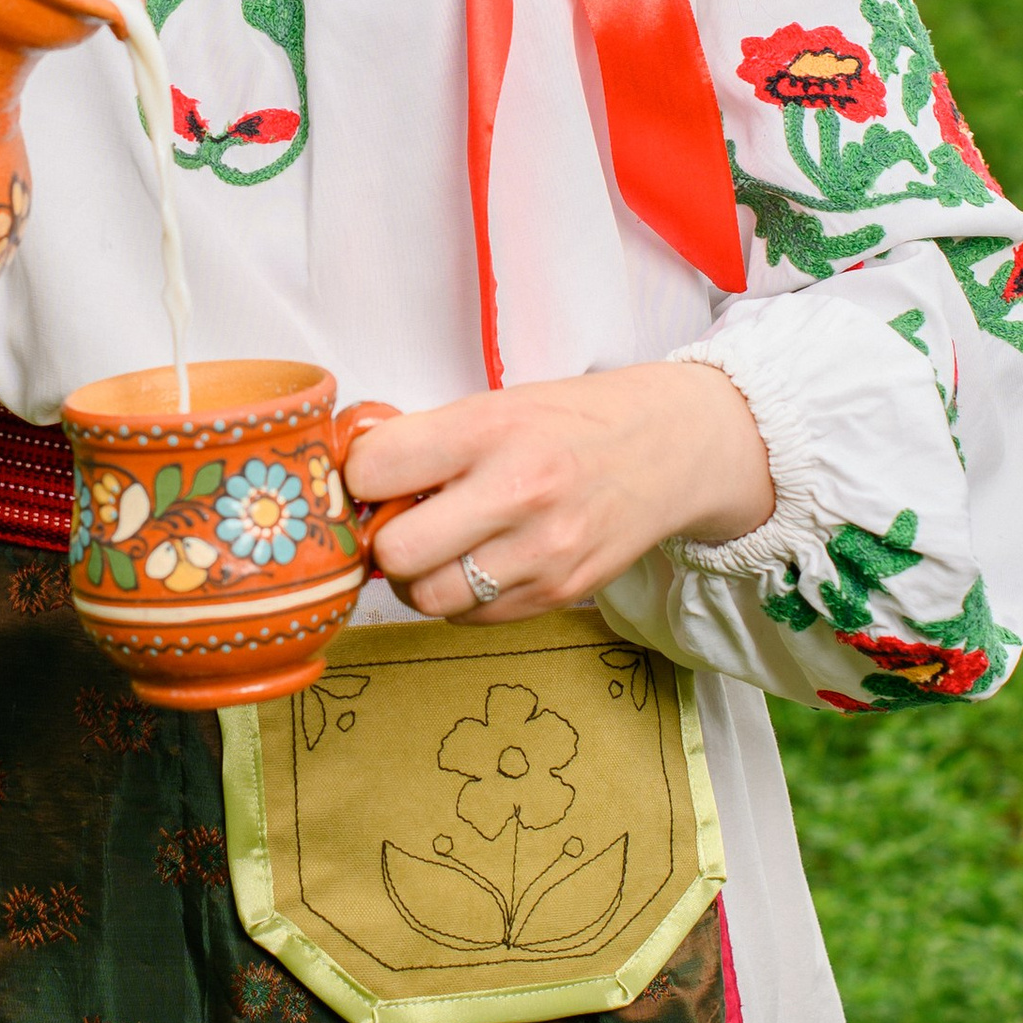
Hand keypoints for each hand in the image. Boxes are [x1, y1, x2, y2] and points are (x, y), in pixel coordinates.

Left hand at [346, 364, 773, 623]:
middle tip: (402, 523)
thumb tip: (350, 479)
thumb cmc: (573, 422)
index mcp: (490, 429)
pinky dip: (462, 598)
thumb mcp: (497, 405)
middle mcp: (517, 492)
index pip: (374, 470)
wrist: (671, 447)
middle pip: (394, 552)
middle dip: (386, 541)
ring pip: (428, 598)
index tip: (376, 479)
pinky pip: (472, 617)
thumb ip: (427, 442)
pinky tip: (482, 562)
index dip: (360, 479)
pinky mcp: (560, 593)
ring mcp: (541, 551)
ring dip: (419, 579)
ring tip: (441, 548)